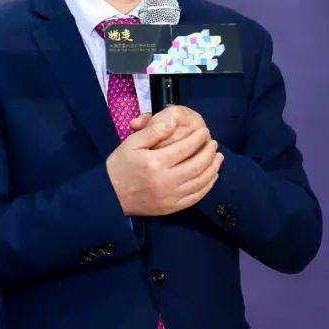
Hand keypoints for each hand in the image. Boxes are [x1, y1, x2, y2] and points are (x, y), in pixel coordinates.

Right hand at [106, 108, 222, 216]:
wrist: (110, 195)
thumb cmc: (120, 165)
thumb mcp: (130, 143)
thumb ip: (153, 131)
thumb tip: (173, 121)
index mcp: (156, 162)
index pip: (186, 147)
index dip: (199, 138)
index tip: (204, 131)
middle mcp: (166, 181)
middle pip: (198, 165)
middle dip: (209, 152)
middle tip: (214, 143)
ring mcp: (171, 196)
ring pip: (201, 182)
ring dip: (213, 168)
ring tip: (218, 157)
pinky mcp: (172, 207)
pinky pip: (196, 197)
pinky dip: (208, 185)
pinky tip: (211, 176)